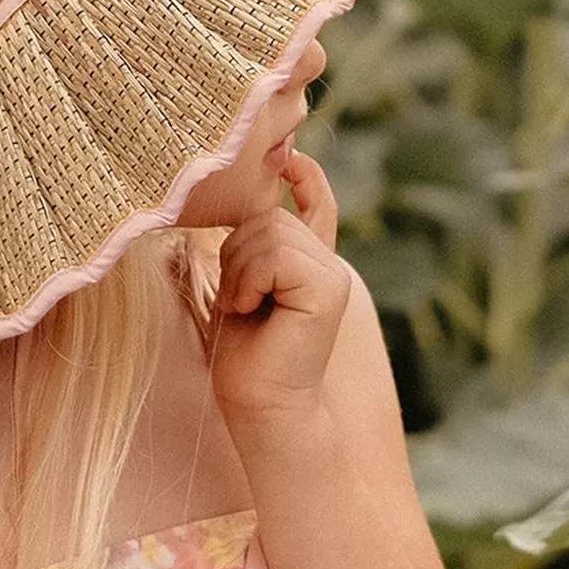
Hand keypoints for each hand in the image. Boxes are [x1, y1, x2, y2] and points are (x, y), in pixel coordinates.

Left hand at [207, 151, 351, 431]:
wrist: (263, 410)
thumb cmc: (245, 360)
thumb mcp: (241, 288)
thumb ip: (251, 248)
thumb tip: (252, 197)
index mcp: (311, 266)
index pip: (315, 204)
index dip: (305, 177)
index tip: (288, 157)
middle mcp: (328, 265)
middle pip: (269, 217)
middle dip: (236, 253)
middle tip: (237, 301)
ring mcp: (333, 275)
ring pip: (270, 231)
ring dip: (239, 269)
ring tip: (244, 308)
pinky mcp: (328, 288)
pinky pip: (276, 254)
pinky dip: (250, 279)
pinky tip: (252, 309)